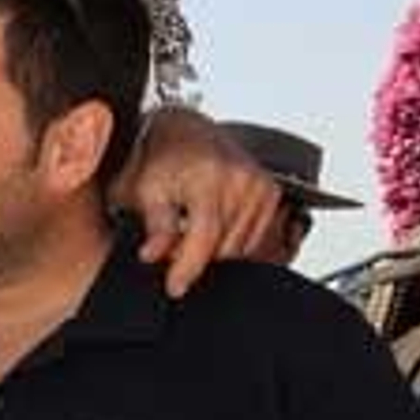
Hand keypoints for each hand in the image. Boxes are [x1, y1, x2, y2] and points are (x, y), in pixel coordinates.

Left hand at [116, 108, 280, 296]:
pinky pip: (256, 240)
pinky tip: (214, 226)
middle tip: (173, 246)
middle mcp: (242, 179)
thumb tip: (152, 255)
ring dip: (215, 251)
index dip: (188, 267)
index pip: (205, 236)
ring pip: (241, 249)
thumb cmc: (164, 159)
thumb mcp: (147, 190)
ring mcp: (261, 186)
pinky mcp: (272, 193)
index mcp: (209, 176)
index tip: (174, 287)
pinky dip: (233, 242)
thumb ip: (155, 225)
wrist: (186, 132)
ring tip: (191, 230)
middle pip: (224, 248)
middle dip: (196, 256)